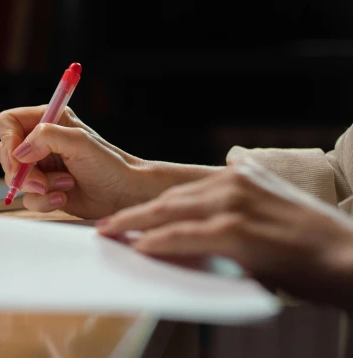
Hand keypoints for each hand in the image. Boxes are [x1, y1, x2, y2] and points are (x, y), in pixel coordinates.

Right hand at [0, 105, 212, 218]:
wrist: (124, 194)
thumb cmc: (109, 164)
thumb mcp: (80, 143)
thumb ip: (47, 137)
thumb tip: (20, 151)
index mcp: (48, 120)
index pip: (8, 123)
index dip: (8, 140)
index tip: (18, 160)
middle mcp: (40, 141)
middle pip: (6, 152)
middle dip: (21, 171)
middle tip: (41, 181)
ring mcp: (40, 166)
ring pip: (15, 178)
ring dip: (39, 187)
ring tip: (66, 185)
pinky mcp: (44, 188)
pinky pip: (27, 197)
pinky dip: (44, 201)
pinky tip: (64, 197)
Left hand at [97, 161, 352, 309]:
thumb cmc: (316, 245)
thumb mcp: (273, 211)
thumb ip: (241, 208)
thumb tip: (210, 223)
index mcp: (241, 176)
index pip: (184, 190)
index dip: (153, 205)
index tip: (129, 216)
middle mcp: (233, 181)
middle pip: (169, 197)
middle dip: (135, 214)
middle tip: (107, 227)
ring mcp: (233, 204)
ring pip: (169, 212)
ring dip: (134, 226)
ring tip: (111, 236)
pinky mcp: (234, 230)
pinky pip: (183, 236)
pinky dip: (157, 241)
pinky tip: (138, 247)